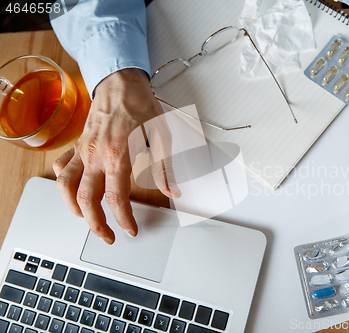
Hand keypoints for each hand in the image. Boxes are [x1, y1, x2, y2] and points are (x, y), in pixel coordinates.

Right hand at [53, 68, 179, 244]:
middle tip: (108, 236)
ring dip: (74, 208)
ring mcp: (82, 150)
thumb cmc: (140, 105)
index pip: (116, 197)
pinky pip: (61, 167)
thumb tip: (172, 191)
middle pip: (86, 199)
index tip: (131, 229)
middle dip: (96, 224)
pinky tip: (75, 191)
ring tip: (88, 220)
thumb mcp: (161, 135)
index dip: (123, 219)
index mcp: (117, 153)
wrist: (120, 82)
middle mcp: (95, 154)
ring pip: (66, 186)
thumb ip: (164, 167)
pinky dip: (64, 183)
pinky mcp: (76, 145)